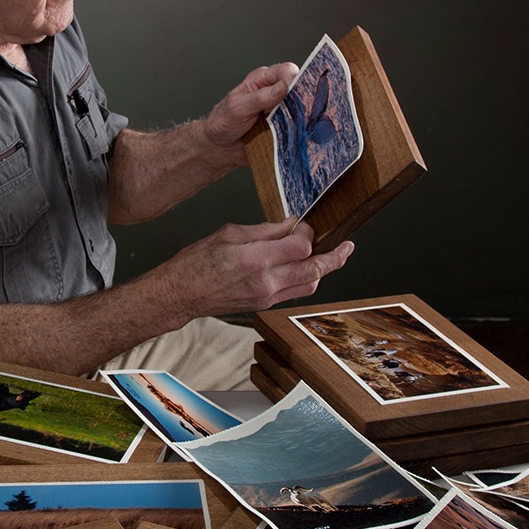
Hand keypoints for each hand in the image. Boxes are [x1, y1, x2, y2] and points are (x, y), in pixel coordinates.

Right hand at [154, 218, 353, 316]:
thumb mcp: (229, 234)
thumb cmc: (197, 262)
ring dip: (323, 270)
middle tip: (347, 246)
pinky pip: (295, 292)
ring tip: (332, 256)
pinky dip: (305, 278)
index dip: (308, 232)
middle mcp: (265, 281)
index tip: (303, 224)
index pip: (301, 246)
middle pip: (315, 270)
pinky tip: (305, 267)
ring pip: (309, 284)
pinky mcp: (264, 304)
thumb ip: (264, 230)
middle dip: (335, 257)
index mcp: (256, 259)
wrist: (181, 294)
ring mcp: (266, 296)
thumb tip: (289, 224)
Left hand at [203, 63, 299, 164]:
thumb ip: (260, 98)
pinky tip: (295, 135)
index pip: (285, 71)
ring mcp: (281, 111)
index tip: (292, 92)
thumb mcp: (237, 107)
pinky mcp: (284, 128)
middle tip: (295, 111)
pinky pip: (297, 128)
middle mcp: (275, 93)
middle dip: (301, 99)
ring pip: (301, 110)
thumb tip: (283, 87)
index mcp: (262, 80)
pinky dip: (298, 131)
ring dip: (301, 117)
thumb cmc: (223, 122)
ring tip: (293, 125)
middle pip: (299, 89)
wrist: (219, 147)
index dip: (293, 79)